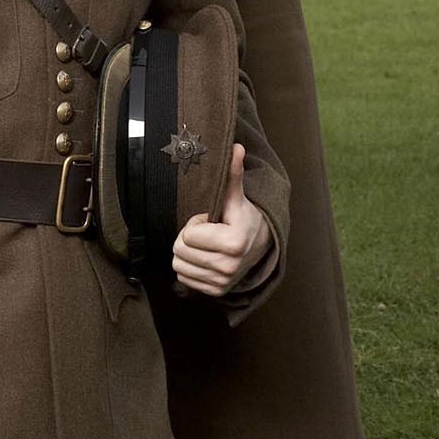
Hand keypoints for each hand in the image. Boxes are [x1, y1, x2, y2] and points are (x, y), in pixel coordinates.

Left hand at [172, 144, 271, 297]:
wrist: (260, 247)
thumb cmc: (244, 219)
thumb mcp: (236, 198)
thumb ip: (232, 174)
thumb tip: (235, 147)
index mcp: (233, 243)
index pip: (187, 234)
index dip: (196, 223)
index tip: (211, 221)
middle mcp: (228, 267)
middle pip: (179, 250)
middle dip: (189, 238)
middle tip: (207, 232)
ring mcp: (222, 282)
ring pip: (178, 265)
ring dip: (187, 253)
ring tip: (206, 244)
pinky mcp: (215, 292)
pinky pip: (183, 278)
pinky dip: (189, 267)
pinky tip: (204, 257)